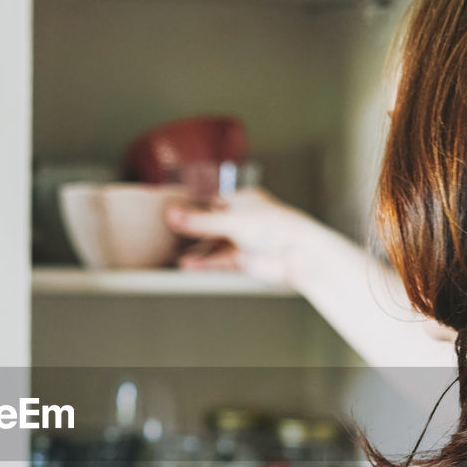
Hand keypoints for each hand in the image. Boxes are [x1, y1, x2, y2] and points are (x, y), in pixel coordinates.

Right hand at [165, 189, 322, 286]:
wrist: (299, 255)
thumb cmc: (278, 227)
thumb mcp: (232, 221)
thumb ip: (200, 222)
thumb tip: (172, 215)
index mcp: (243, 200)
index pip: (211, 201)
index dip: (191, 206)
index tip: (170, 211)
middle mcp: (243, 219)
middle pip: (210, 225)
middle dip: (190, 230)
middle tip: (166, 234)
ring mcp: (243, 241)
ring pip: (212, 245)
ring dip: (194, 250)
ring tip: (171, 254)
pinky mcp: (243, 261)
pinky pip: (218, 261)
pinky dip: (204, 263)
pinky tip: (188, 266)